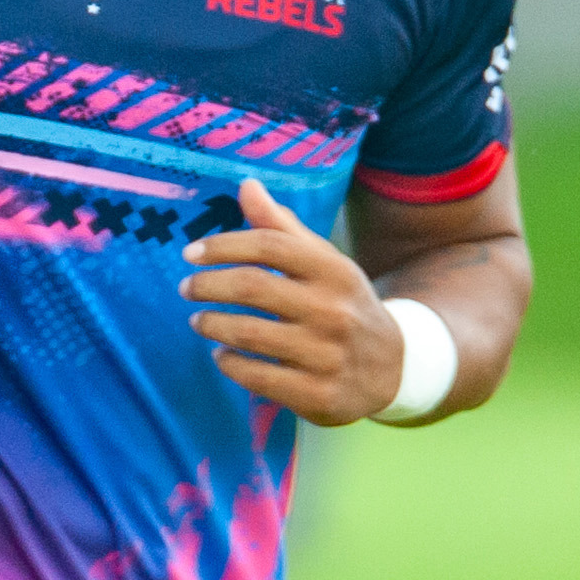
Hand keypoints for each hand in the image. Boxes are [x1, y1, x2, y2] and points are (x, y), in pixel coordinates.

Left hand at [179, 179, 401, 426]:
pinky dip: (230, 364)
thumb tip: (246, 185)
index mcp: (333, 270)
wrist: (393, 367)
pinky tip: (222, 355)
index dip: (222, 245)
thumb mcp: (323, 263)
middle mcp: (332, 310)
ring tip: (199, 320)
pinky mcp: (318, 394)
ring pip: (249, 333)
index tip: (190, 254)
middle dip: (207, 285)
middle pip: (252, 286)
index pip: (268, 245)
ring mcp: (326, 354)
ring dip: (212, 324)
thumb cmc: (342, 304)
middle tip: (186, 288)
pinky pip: (258, 376)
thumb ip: (282, 228)